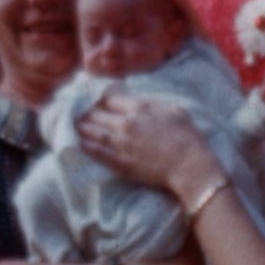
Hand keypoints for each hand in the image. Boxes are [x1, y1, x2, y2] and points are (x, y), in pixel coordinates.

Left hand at [77, 93, 222, 197]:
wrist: (189, 165)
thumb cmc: (187, 136)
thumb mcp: (173, 110)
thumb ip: (152, 104)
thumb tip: (138, 101)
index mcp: (139, 108)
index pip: (109, 99)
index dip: (100, 100)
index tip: (96, 101)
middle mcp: (125, 123)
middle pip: (96, 114)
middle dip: (87, 112)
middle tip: (80, 112)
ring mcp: (120, 144)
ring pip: (92, 131)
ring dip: (82, 127)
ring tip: (76, 125)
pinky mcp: (119, 162)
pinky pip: (96, 152)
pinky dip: (86, 146)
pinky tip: (80, 143)